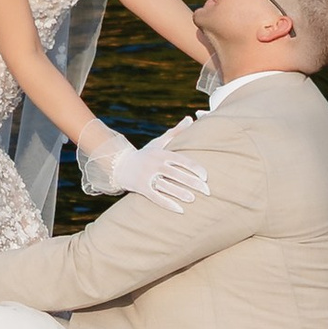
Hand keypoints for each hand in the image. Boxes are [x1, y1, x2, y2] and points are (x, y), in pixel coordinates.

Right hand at [80, 117, 209, 212]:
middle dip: (193, 183)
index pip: (181, 160)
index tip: (206, 177)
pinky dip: (168, 204)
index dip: (194, 168)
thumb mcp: (159, 142)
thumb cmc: (145, 154)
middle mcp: (154, 164)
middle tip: (207, 191)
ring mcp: (147, 176)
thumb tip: (190, 118)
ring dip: (180, 193)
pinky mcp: (141, 188)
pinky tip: (180, 210)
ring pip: (166, 186)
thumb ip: (176, 132)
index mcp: (161, 153)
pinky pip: (156, 197)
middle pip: (176, 174)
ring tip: (193, 199)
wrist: (119, 164)